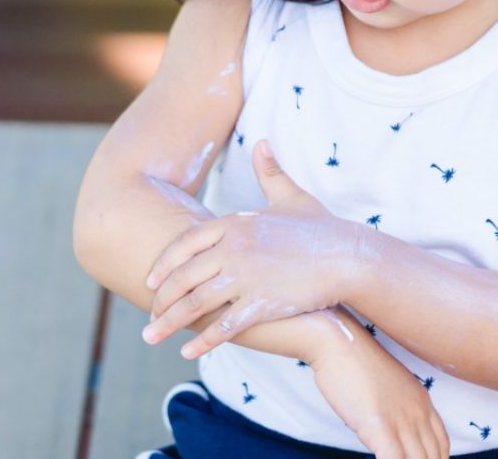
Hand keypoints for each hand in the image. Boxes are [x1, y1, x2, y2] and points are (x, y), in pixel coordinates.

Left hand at [142, 138, 367, 358]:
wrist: (350, 256)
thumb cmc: (322, 228)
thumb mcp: (291, 196)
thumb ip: (269, 172)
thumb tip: (261, 144)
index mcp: (234, 224)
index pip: (184, 244)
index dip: (164, 264)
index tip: (150, 281)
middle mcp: (233, 249)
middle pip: (183, 276)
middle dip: (160, 300)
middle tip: (147, 318)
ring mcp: (246, 276)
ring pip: (196, 303)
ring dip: (170, 323)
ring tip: (153, 337)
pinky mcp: (262, 302)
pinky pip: (224, 325)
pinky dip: (203, 340)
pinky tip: (188, 352)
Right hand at [307, 309, 449, 458]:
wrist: (338, 342)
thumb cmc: (352, 361)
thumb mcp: (386, 384)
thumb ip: (395, 406)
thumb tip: (388, 425)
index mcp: (422, 401)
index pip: (442, 444)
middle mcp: (418, 413)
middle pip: (433, 457)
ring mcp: (401, 421)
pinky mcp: (380, 427)